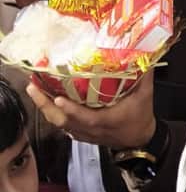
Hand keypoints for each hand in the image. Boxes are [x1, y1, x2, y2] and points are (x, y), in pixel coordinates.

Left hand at [26, 70, 155, 149]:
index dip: (72, 110)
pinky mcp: (80, 133)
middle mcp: (91, 129)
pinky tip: (44, 100)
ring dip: (44, 107)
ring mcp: (83, 133)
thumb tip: (143, 52)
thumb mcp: (146, 95)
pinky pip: (61, 124)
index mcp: (107, 120)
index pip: (87, 118)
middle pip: (64, 122)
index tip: (59, 99)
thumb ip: (144, 74)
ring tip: (34, 89)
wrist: (139, 139)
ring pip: (59, 123)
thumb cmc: (140, 116)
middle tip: (33, 87)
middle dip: (46, 106)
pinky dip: (51, 113)